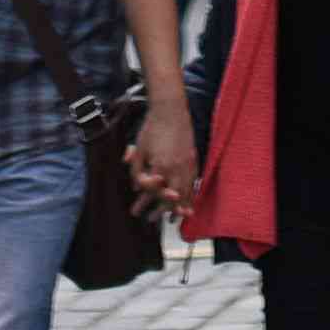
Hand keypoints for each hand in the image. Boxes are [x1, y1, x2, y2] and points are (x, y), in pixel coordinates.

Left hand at [130, 104, 198, 227]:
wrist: (171, 110)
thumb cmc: (152, 128)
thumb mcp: (139, 150)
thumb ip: (136, 171)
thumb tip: (136, 188)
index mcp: (161, 166)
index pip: (152, 192)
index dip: (143, 203)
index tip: (135, 211)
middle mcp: (176, 168)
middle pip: (170, 198)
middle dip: (161, 211)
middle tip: (152, 220)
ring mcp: (187, 165)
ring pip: (185, 193)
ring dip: (178, 207)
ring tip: (174, 219)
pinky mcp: (194, 159)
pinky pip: (194, 183)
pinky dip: (190, 195)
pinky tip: (187, 202)